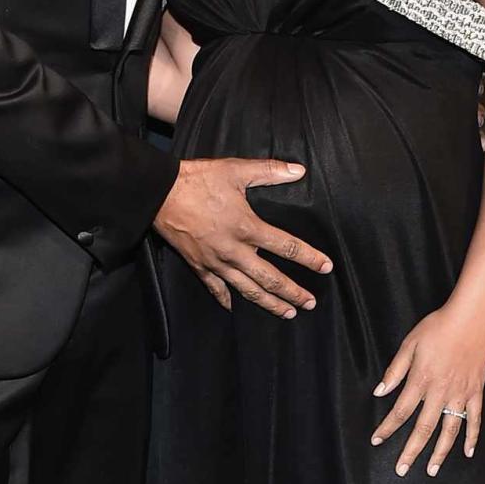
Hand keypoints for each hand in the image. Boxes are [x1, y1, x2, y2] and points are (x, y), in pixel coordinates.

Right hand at [154, 157, 332, 317]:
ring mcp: (216, 262)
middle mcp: (234, 251)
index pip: (287, 247)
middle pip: (271, 278)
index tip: (326, 267)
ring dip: (269, 303)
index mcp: (248, 227)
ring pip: (247, 289)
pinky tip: (234, 308)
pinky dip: (225, 299)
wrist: (158, 193)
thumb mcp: (235, 170)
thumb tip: (298, 170)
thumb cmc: (197, 180)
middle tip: (310, 303)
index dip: (309, 258)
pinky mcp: (198, 265)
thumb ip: (269, 171)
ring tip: (286, 313)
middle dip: (293, 292)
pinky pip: (215, 288)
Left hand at [369, 299, 484, 475]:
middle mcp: (441, 392)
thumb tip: (380, 391)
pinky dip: (471, 437)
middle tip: (401, 470)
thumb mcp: (410, 344)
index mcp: (421, 380)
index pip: (401, 411)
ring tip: (431, 470)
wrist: (471, 319)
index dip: (387, 428)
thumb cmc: (438, 327)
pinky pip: (474, 420)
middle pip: (423, 428)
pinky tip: (466, 452)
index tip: (377, 440)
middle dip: (410, 451)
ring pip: (449, 430)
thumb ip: (395, 370)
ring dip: (439, 453)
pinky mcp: (476, 392)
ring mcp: (461, 394)